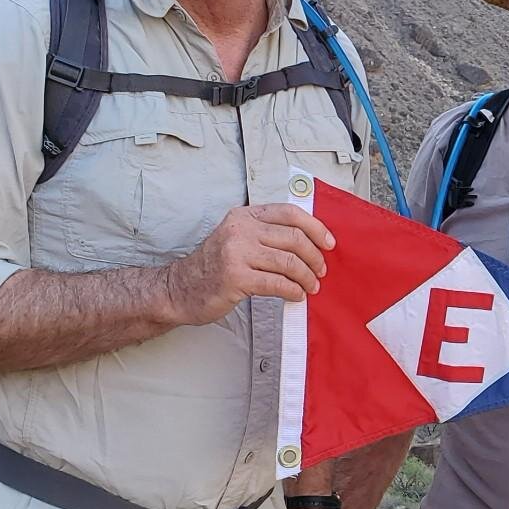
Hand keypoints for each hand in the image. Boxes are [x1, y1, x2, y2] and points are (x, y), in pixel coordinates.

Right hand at [162, 203, 336, 326]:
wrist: (179, 289)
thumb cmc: (214, 267)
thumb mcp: (238, 239)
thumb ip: (267, 235)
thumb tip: (310, 242)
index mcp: (244, 216)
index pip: (289, 213)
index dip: (316, 227)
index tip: (329, 243)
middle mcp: (240, 230)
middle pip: (294, 238)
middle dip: (314, 256)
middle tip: (320, 271)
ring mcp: (236, 253)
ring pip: (289, 262)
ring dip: (306, 277)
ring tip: (310, 286)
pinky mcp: (235, 278)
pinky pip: (277, 283)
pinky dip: (293, 291)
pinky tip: (296, 295)